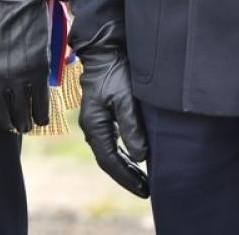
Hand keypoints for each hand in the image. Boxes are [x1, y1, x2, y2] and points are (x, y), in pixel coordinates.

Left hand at [0, 0, 52, 133]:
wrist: (14, 4)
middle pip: (4, 117)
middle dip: (7, 126)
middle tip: (11, 127)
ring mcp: (20, 78)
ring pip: (23, 114)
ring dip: (24, 124)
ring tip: (24, 125)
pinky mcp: (38, 72)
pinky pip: (41, 103)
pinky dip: (41, 115)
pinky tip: (40, 119)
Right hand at [74, 22, 149, 197]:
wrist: (105, 49)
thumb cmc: (115, 71)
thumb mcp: (126, 98)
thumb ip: (131, 127)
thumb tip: (140, 157)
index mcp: (94, 124)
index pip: (109, 160)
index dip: (126, 178)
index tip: (144, 190)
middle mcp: (92, 125)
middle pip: (107, 160)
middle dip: (125, 177)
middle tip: (146, 191)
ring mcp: (96, 120)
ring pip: (109, 152)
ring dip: (125, 167)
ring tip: (142, 180)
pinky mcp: (102, 113)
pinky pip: (111, 141)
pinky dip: (123, 154)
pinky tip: (135, 158)